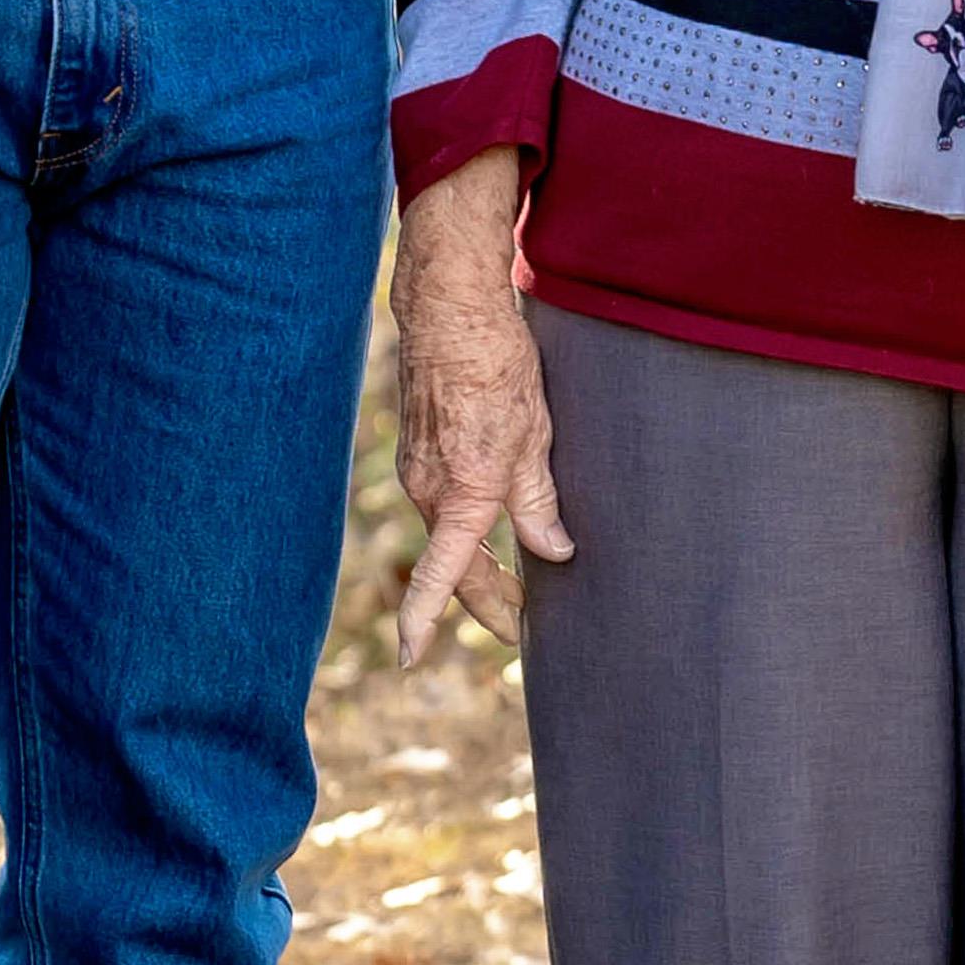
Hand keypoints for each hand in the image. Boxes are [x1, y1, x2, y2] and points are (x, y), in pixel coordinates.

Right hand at [392, 150, 572, 663]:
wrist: (450, 306)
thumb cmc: (496, 363)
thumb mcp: (534, 434)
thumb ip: (539, 500)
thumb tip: (553, 552)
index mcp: (461, 492)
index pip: (442, 575)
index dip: (425, 621)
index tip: (410, 658)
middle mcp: (429, 489)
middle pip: (455, 567)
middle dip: (488, 603)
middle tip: (525, 632)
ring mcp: (419, 469)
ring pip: (451, 537)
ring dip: (480, 567)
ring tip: (522, 588)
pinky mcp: (421, 449)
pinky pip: (446, 506)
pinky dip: (469, 531)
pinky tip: (495, 528)